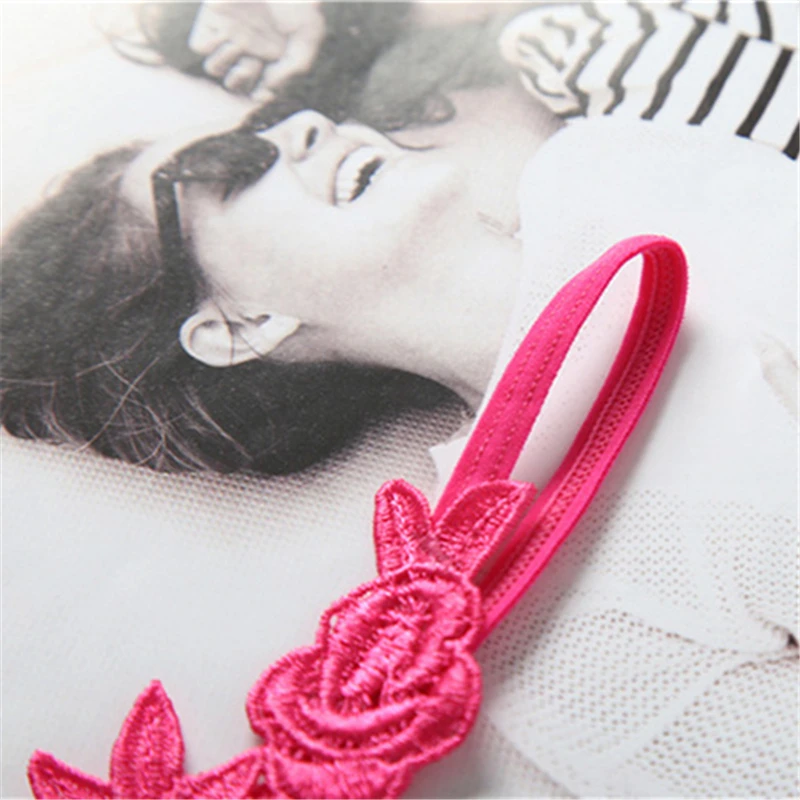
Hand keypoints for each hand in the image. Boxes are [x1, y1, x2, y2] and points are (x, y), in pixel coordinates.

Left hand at [188, 1, 324, 101]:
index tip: (264, 92)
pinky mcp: (211, 18)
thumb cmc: (298, 3)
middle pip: (232, 85)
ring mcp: (228, 33)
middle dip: (241, 80)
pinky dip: (211, 46)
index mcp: (269, 55)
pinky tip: (226, 33)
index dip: (260, 95)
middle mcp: (247, 47)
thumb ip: (292, 70)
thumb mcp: (309, 38)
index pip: (257, 89)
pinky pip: (199, 47)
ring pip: (213, 69)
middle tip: (254, 61)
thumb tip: (265, 92)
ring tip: (241, 44)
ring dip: (225, 62)